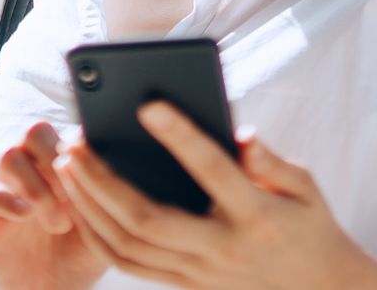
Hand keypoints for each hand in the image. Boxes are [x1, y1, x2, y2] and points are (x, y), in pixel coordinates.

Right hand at [0, 121, 109, 289]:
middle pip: (34, 132)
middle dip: (59, 164)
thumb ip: (111, 192)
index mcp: (59, 161)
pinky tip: (24, 218)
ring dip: (37, 190)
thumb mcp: (105, 224)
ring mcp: (0, 183)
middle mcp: (28, 165)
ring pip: (7, 156)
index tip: (100, 179)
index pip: (68, 133)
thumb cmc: (78, 255)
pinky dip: (5, 201)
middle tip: (75, 199)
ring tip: (58, 224)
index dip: (84, 150)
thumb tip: (123, 165)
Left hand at [50, 102, 376, 289]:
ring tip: (66, 167)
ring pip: (128, 245)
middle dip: (102, 180)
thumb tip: (242, 135)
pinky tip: (79, 205)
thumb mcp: (306, 188)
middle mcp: (222, 248)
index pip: (212, 171)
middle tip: (74, 142)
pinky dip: (97, 236)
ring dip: (89, 205)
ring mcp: (199, 272)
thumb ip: (272, 162)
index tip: (148, 105)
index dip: (180, 137)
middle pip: (147, 218)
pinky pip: (129, 265)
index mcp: (256, 216)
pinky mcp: (185, 285)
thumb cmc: (309, 225)